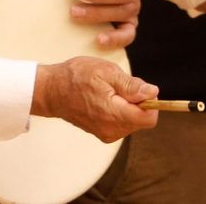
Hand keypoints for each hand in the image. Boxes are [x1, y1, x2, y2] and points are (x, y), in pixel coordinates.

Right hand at [31, 56, 159, 140]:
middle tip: (118, 85)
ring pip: (134, 121)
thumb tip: (153, 93)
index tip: (138, 87)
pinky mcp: (103, 134)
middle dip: (138, 101)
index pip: (149, 117)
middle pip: (142, 119)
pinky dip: (120, 110)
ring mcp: (107, 134)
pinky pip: (123, 123)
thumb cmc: (77, 77)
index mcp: (114, 115)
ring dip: (128, 105)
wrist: (52, 91)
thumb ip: (131, 85)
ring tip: (108, 91)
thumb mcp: (106, 72)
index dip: (150, 101)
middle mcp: (112, 130)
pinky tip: (105, 99)